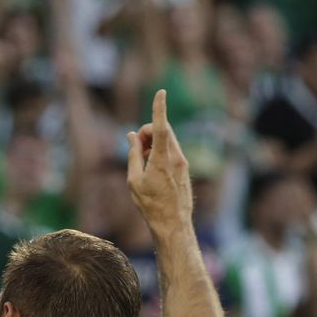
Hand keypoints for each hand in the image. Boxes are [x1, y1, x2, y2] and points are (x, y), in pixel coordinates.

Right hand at [126, 91, 193, 231]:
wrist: (173, 224)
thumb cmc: (150, 205)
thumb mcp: (134, 181)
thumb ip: (133, 155)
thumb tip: (132, 136)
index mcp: (162, 160)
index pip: (161, 127)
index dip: (159, 108)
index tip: (161, 92)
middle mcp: (176, 158)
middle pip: (163, 131)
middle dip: (148, 131)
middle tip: (136, 146)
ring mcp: (183, 163)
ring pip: (167, 140)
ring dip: (153, 142)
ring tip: (142, 161)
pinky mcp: (184, 168)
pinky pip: (171, 151)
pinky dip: (159, 152)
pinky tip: (151, 167)